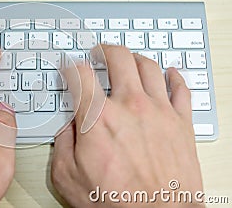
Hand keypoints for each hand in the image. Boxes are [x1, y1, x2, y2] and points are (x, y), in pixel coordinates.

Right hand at [51, 45, 203, 206]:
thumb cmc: (115, 202)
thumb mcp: (67, 176)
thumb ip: (63, 143)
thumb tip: (67, 126)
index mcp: (98, 118)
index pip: (80, 74)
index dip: (71, 66)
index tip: (71, 69)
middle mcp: (130, 107)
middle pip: (118, 58)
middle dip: (105, 50)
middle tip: (99, 53)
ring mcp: (159, 111)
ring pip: (149, 66)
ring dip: (135, 58)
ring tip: (129, 61)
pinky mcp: (181, 123)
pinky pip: (181, 88)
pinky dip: (174, 76)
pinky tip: (169, 74)